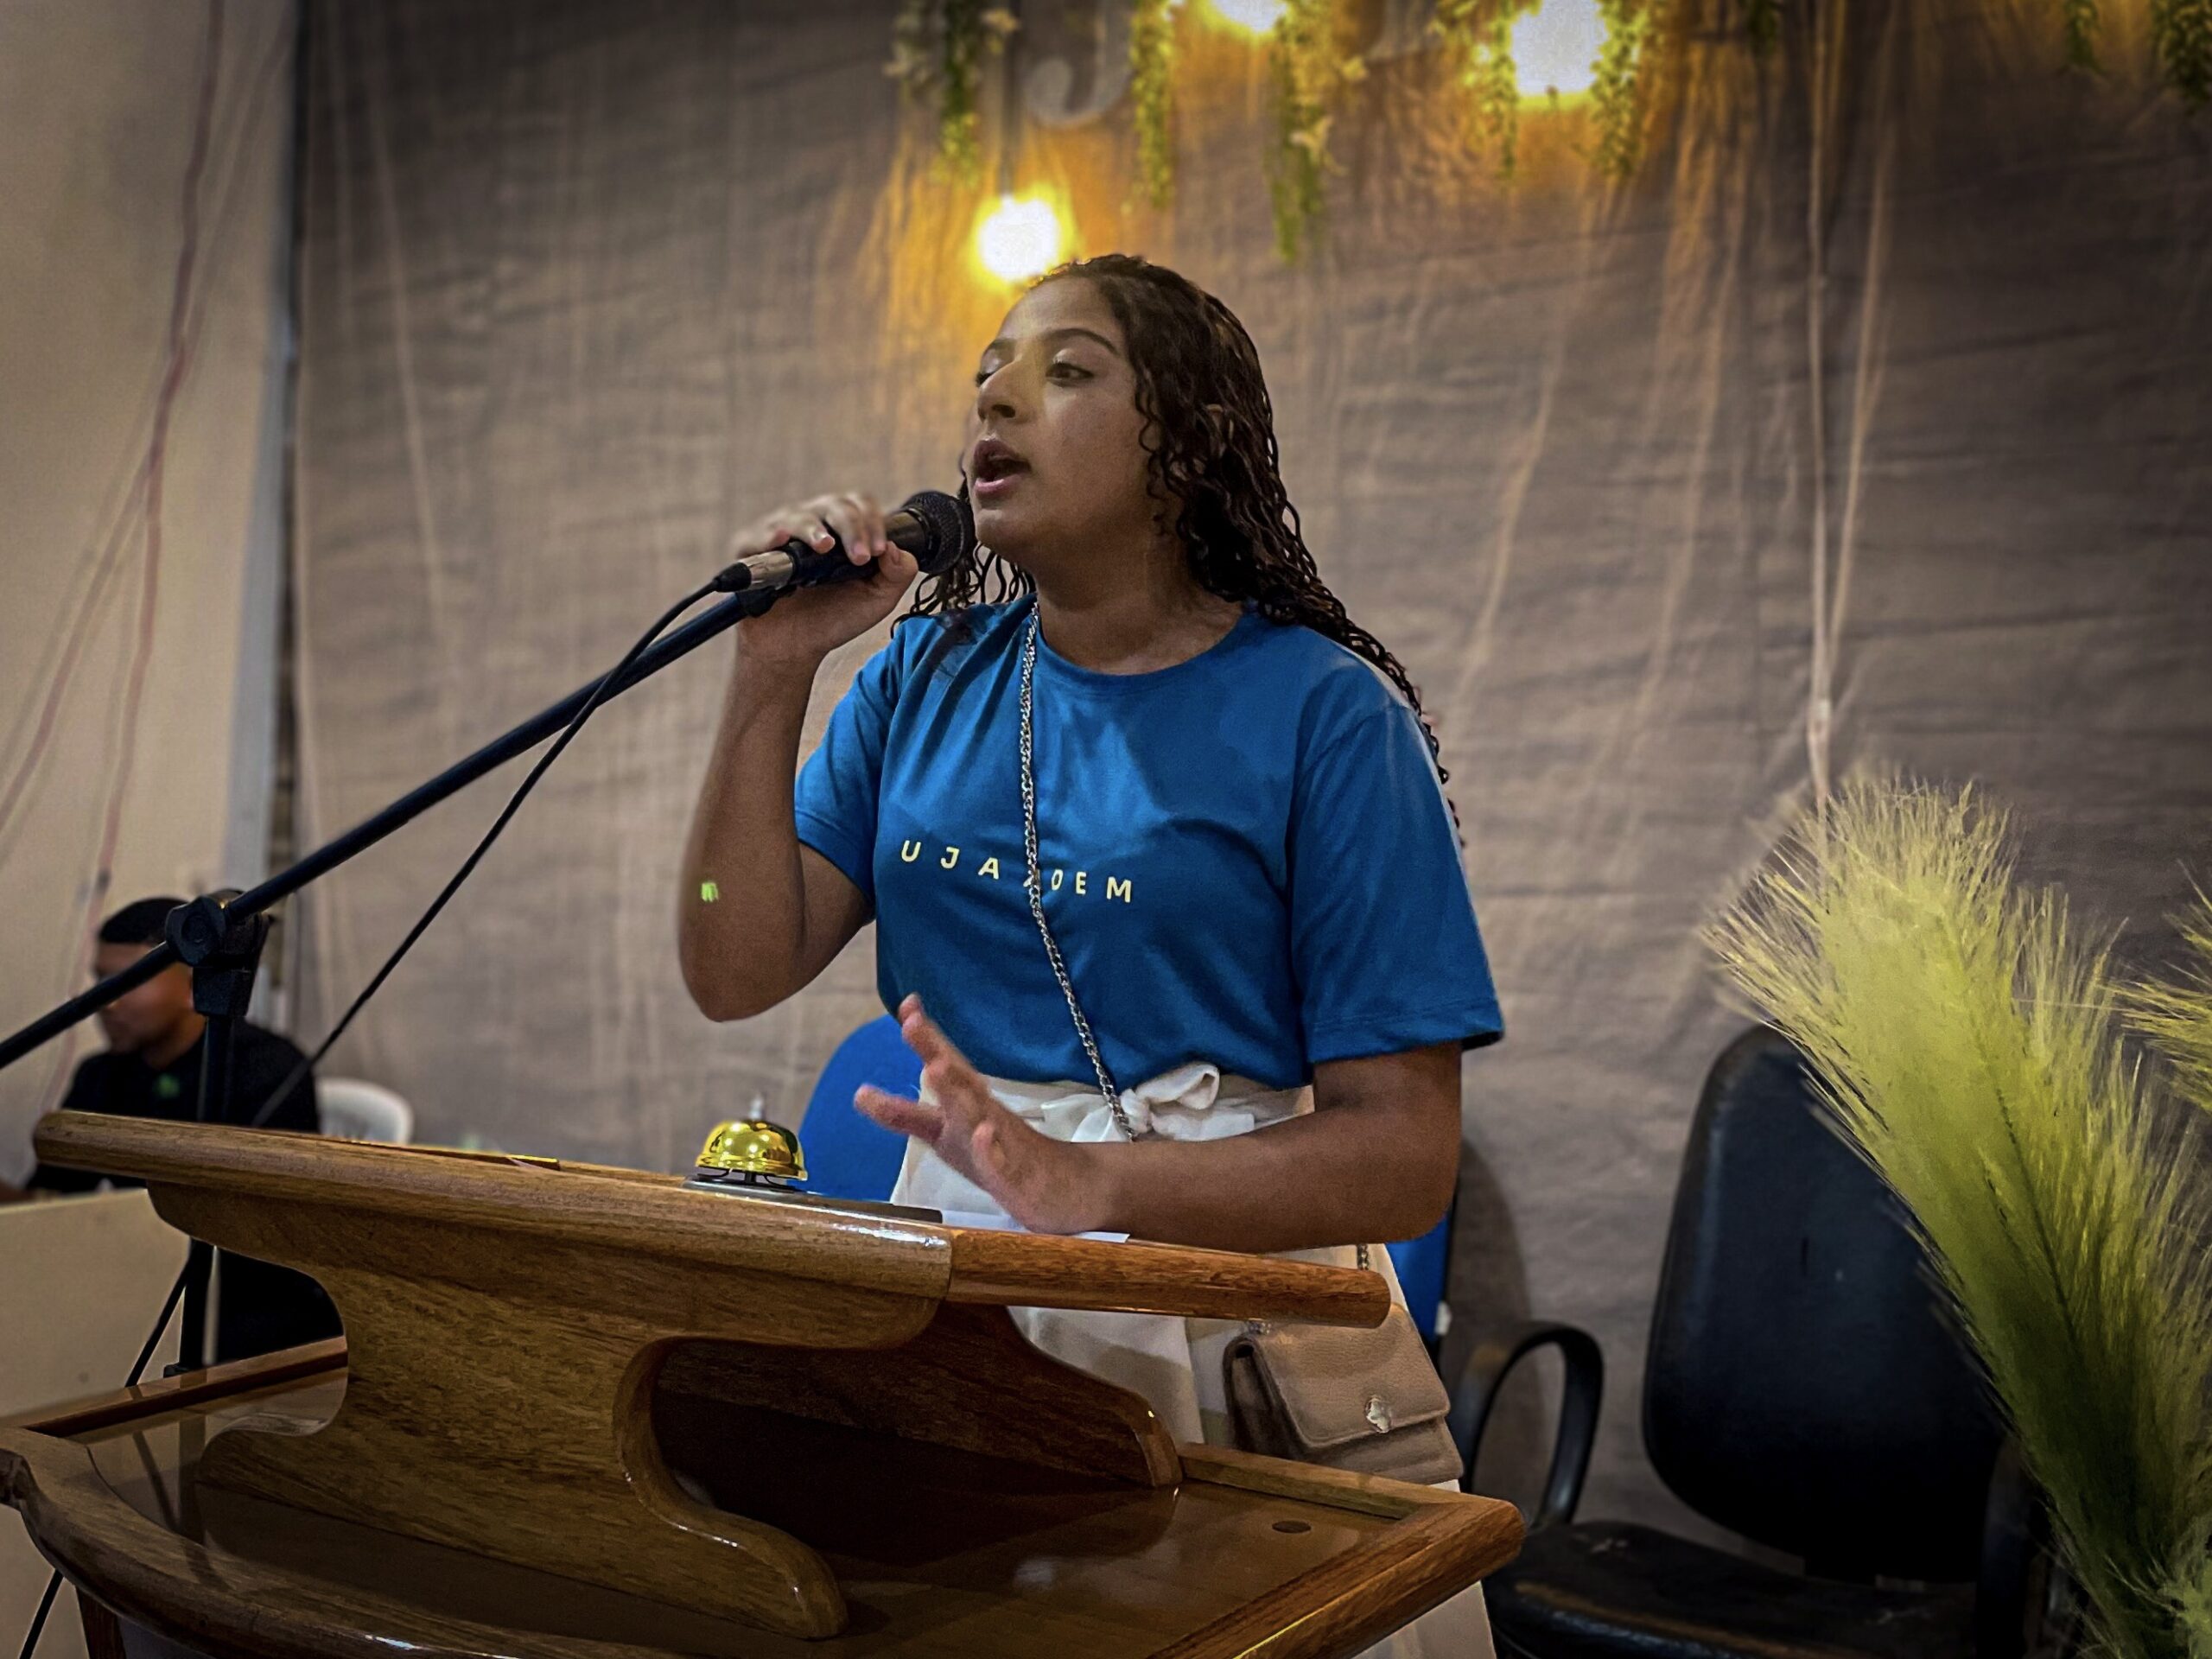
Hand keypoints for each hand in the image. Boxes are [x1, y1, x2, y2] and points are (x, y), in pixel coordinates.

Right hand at [730, 492, 919, 670]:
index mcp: (843, 529)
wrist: (795, 647)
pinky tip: (782, 540)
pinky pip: (761, 534)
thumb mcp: (876, 600)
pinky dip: (772, 535)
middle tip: (861, 557)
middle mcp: (813, 523)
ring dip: (815, 530)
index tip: (879, 551)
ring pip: (800, 516)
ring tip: (826, 547)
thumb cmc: (834, 618)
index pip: (860, 506)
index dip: (873, 522)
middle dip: (852, 527)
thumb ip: (897, 574)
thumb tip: (894, 548)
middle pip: (835, 505)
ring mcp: (782, 532)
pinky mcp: (752, 549)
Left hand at [856, 995, 1111, 1234]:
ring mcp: (1004, 1145)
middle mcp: (984, 1117)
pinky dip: (991, 1150)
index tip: (908, 1003)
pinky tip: (981, 1134)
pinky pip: (1003, 1164)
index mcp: (967, 1106)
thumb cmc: (1000, 1157)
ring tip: (936, 1067)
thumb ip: (903, 1115)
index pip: (945, 1065)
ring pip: (978, 1115)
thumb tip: (856, 1093)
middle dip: (934, 1050)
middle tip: (911, 1021)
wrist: (1067, 1190)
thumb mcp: (944, 1137)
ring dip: (958, 1090)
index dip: (924, 1038)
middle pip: (958, 1080)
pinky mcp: (1018, 1179)